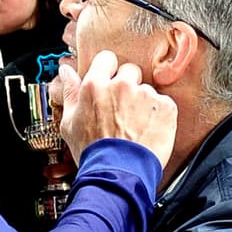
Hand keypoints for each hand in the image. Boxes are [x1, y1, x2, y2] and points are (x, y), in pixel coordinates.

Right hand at [57, 50, 176, 171]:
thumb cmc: (92, 151)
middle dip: (127, 85)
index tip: (109, 81)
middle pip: (129, 71)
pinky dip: (159, 116)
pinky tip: (148, 130)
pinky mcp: (165, 107)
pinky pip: (163, 104)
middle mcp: (121, 85)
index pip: (106, 59)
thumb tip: (67, 72)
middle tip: (122, 108)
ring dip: (143, 103)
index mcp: (95, 85)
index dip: (108, 70)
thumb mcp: (69, 122)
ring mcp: (145, 95)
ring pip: (146, 90)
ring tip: (135, 126)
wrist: (118, 173)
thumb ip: (70, 92)